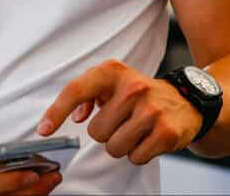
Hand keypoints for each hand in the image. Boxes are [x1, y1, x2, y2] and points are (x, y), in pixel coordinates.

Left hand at [38, 59, 201, 164]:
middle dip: (105, 132)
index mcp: (112, 71)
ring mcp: (150, 109)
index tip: (44, 130)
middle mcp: (132, 87)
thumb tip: (77, 116)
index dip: (56, 113)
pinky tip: (148, 138)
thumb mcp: (111, 83)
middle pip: (95, 131)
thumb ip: (87, 95)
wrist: (185, 100)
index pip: (75, 91)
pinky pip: (135, 157)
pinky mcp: (166, 132)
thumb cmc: (139, 93)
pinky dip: (138, 153)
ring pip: (113, 147)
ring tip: (135, 129)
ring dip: (121, 144)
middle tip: (122, 121)